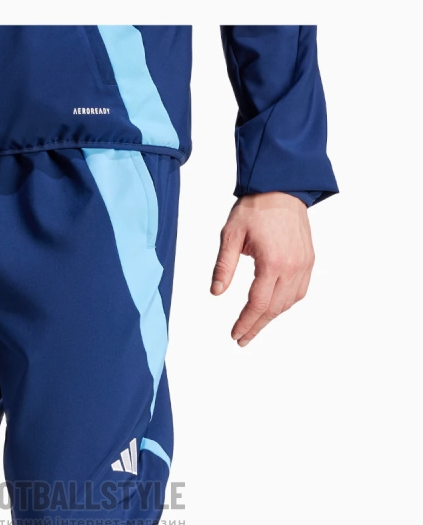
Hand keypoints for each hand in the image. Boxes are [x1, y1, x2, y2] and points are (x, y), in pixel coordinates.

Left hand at [210, 192, 314, 345]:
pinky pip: (300, 291)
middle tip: (242, 338)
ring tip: (254, 325)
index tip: (235, 335)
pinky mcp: (308, 259)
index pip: (258, 303)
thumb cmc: (255, 208)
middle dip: (256, 326)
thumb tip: (216, 292)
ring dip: (271, 316)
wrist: (282, 186)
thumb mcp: (231, 235)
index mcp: (272, 262)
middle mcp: (292, 266)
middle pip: (274, 308)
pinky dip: (286, 303)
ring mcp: (303, 264)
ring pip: (288, 302)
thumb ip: (224, 266)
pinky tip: (274, 307)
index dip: (245, 322)